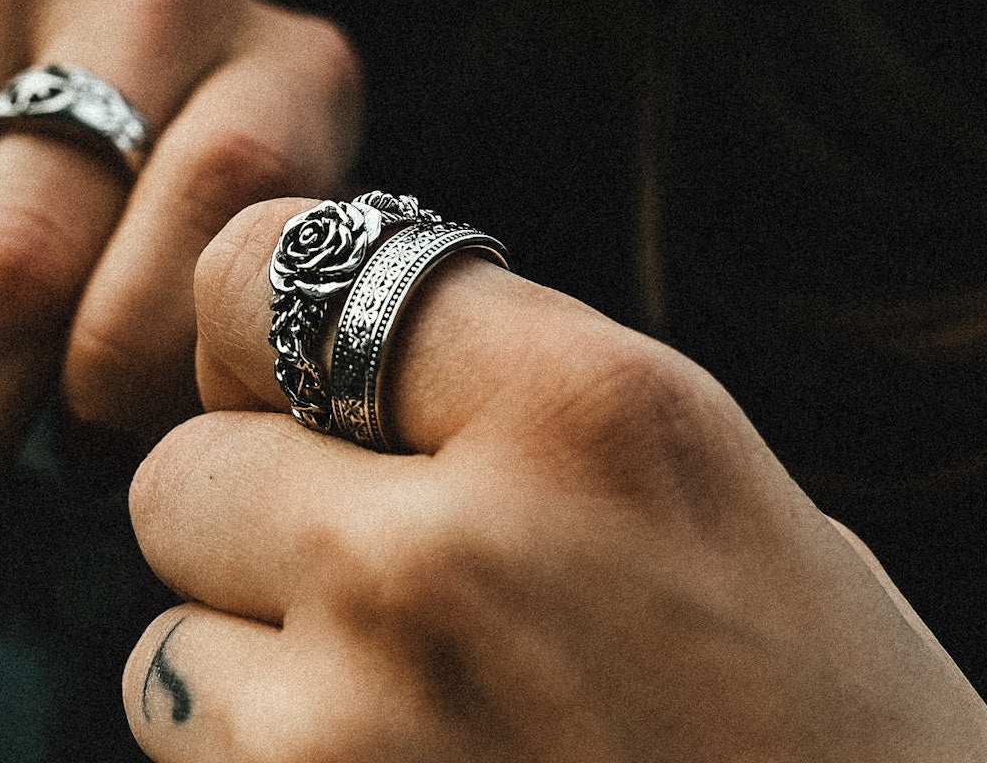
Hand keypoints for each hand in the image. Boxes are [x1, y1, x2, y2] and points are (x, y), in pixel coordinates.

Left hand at [125, 198, 986, 761]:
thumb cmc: (819, 728)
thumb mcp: (700, 484)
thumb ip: (501, 387)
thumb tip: (306, 351)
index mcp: (580, 411)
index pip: (264, 269)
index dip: (257, 329)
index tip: (295, 380)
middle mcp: (451, 553)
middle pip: (185, 470)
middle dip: (251, 518)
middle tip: (363, 573)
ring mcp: (365, 727)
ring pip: (166, 645)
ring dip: (250, 674)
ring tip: (396, 714)